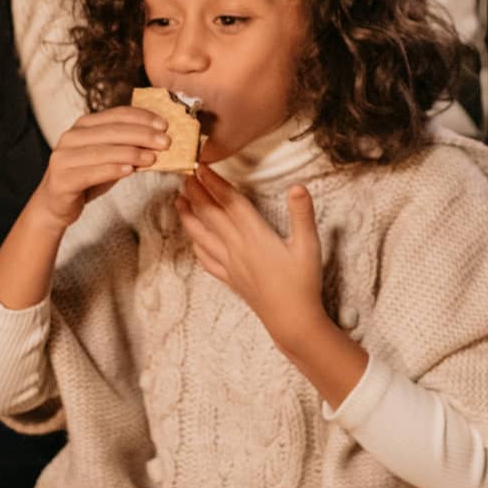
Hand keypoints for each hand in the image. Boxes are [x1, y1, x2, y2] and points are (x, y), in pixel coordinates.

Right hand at [31, 106, 169, 230]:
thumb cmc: (86, 176)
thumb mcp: (109, 158)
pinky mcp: (62, 179)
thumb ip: (128, 148)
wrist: (55, 203)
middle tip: (166, 142)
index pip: (116, 115)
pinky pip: (91, 173)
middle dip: (142, 135)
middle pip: (112, 131)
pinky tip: (130, 171)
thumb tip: (159, 142)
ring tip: (153, 158)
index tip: (165, 125)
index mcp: (84, 125)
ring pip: (103, 151)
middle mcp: (71, 137)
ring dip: (131, 153)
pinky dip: (112, 170)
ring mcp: (64, 157)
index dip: (142, 117)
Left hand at [175, 166, 325, 350]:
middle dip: (196, 193)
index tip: (202, 167)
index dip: (215, 183)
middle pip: (211, 215)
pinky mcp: (230, 279)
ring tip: (178, 202)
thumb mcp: (309, 245)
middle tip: (184, 175)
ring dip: (188, 217)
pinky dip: (196, 247)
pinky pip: (207, 260)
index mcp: (256, 235)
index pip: (230, 202)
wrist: (292, 320)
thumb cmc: (303, 283)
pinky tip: (194, 241)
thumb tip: (297, 186)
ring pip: (202, 236)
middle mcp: (238, 247)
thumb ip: (302, 214)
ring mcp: (231, 264)